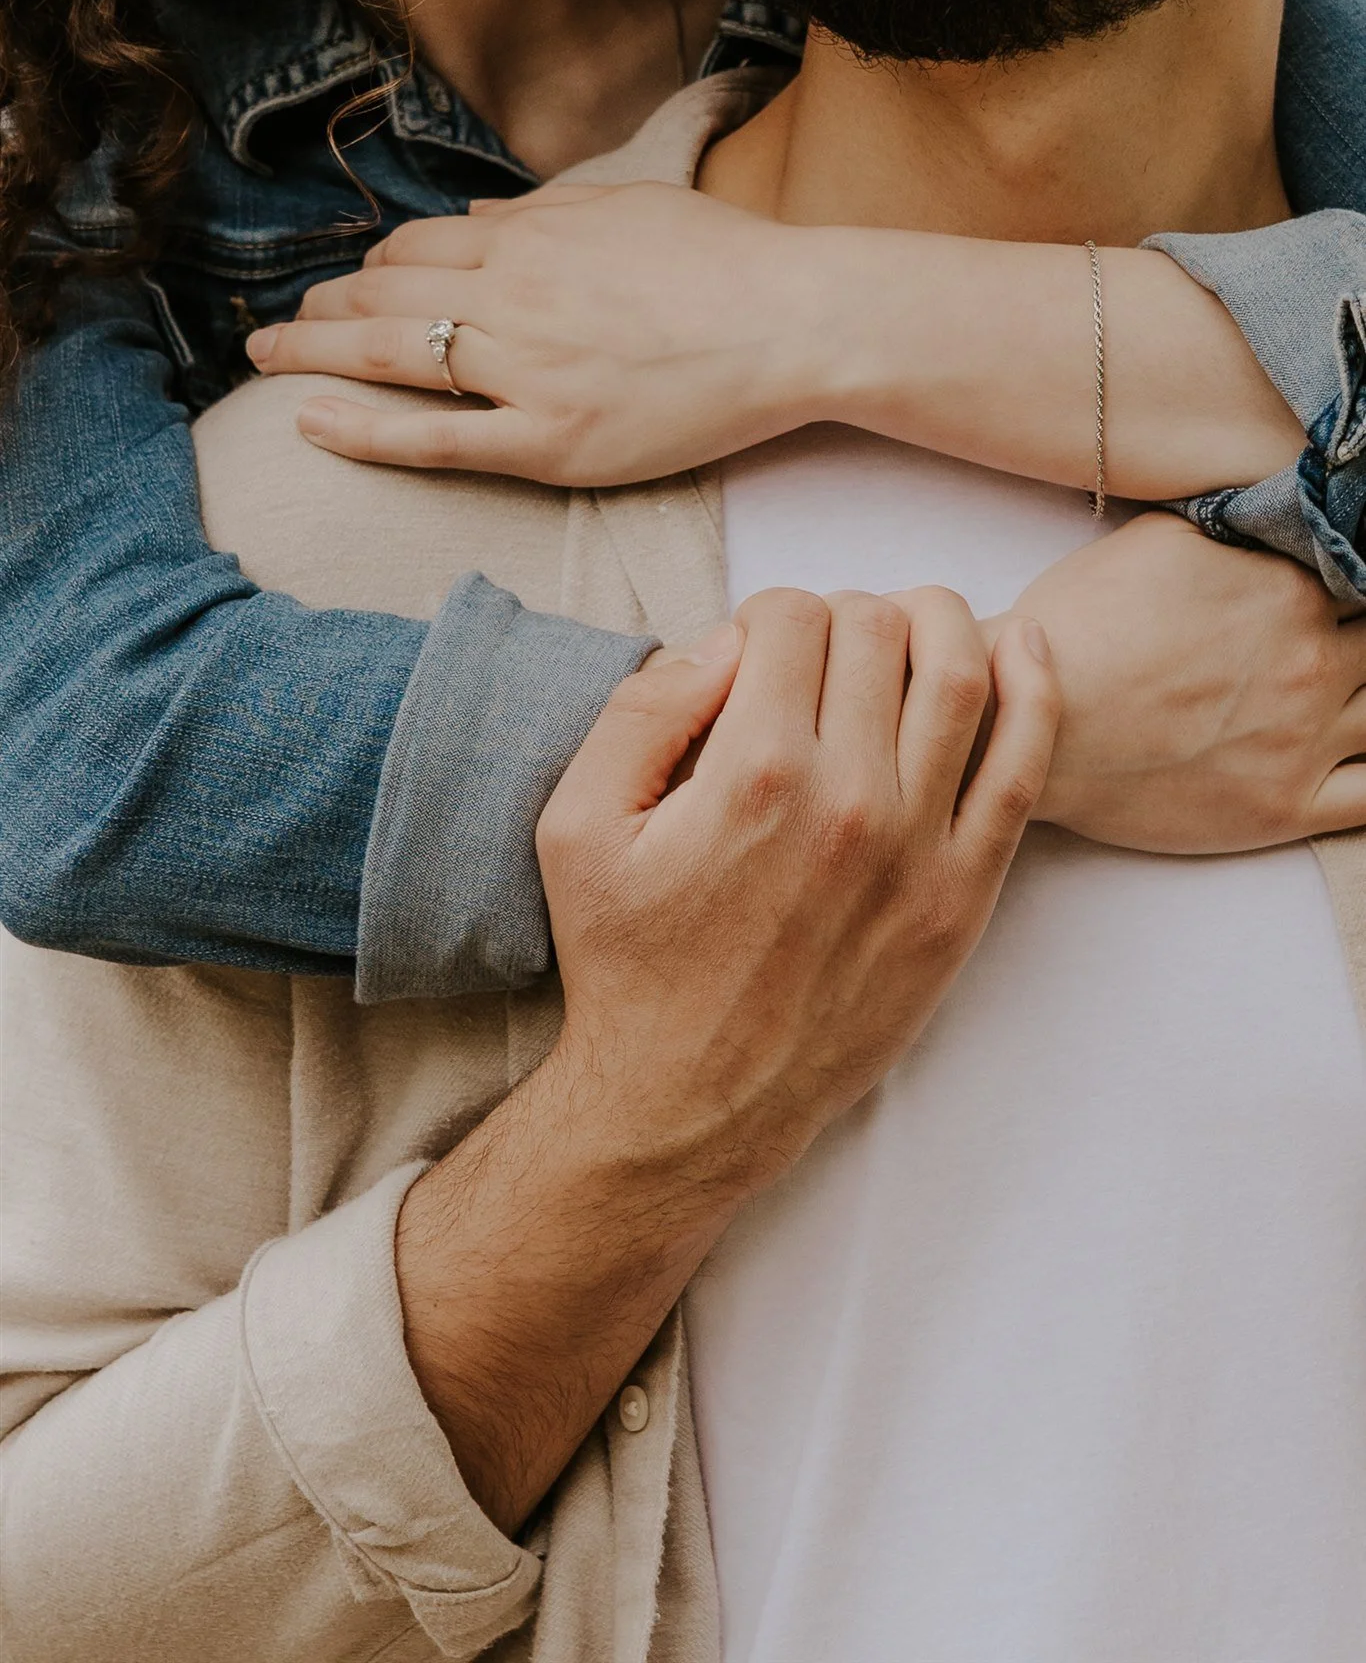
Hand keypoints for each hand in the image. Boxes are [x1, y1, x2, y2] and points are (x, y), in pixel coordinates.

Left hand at [246, 183, 823, 482]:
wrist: (794, 320)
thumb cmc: (727, 262)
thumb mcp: (628, 205)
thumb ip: (544, 211)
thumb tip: (476, 217)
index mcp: (532, 236)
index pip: (418, 246)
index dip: (371, 266)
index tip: (350, 285)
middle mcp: (513, 295)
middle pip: (382, 295)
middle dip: (319, 306)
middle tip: (280, 324)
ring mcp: (527, 370)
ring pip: (391, 356)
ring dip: (312, 352)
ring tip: (268, 359)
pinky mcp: (551, 440)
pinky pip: (436, 438)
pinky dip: (363, 430)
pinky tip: (307, 421)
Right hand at [397, 587, 1055, 1533]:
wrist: (688, 1105)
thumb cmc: (628, 965)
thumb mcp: (577, 827)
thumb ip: (641, 710)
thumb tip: (723, 641)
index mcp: (753, 774)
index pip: (792, 618)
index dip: (766, 617)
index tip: (753, 658)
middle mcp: (849, 800)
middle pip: (878, 631)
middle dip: (844, 615)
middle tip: (817, 657)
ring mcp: (919, 849)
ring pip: (962, 674)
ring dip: (937, 624)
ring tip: (906, 628)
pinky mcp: (963, 895)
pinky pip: (1023, 766)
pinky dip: (1032, 690)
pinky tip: (1016, 648)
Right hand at [1006, 512, 1365, 851]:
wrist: (1028, 719)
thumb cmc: (1078, 628)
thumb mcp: (1156, 539)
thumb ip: (1233, 528)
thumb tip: (1268, 519)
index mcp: (1290, 592)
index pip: (1360, 575)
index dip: (1351, 582)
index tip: (1336, 594)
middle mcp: (1314, 663)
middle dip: (1363, 639)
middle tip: (1340, 645)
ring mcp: (1306, 741)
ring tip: (1355, 692)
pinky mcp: (1285, 807)